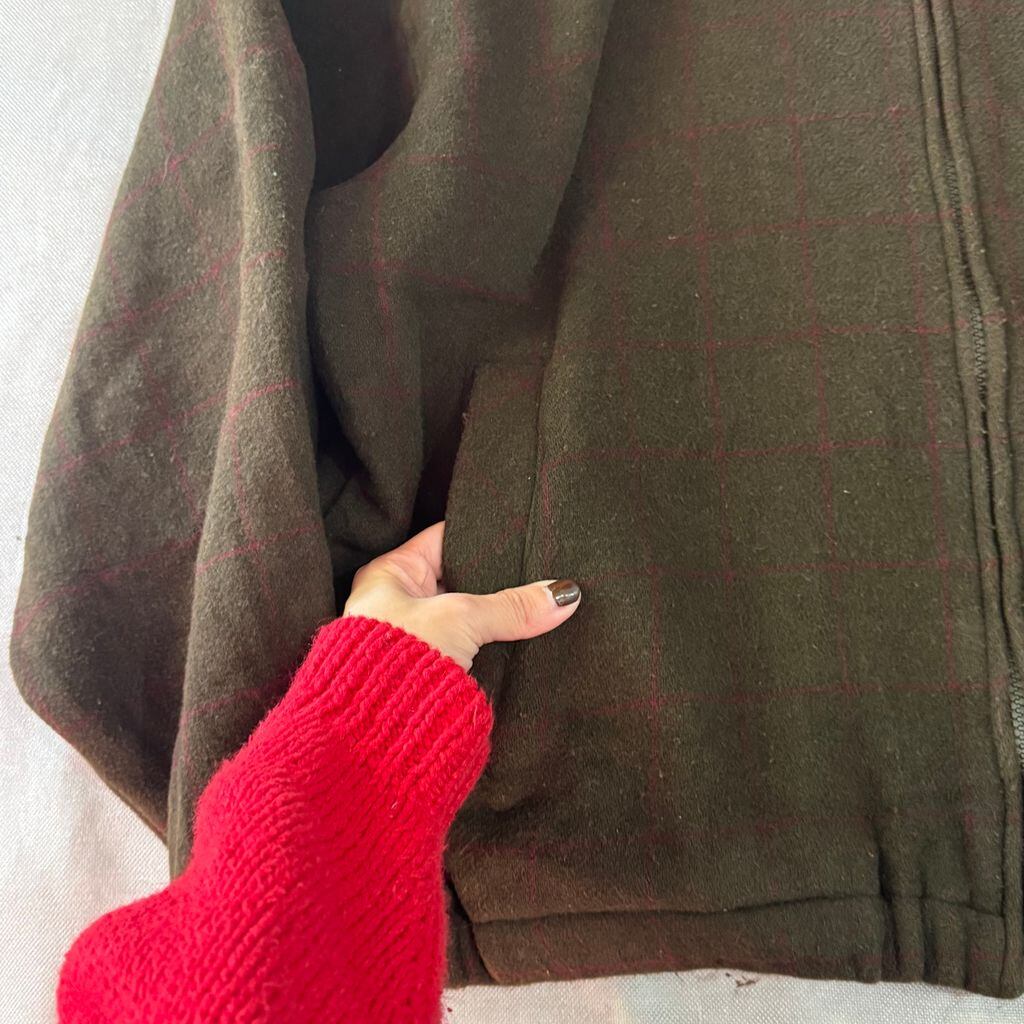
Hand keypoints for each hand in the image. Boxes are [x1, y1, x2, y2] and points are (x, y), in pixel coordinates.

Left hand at [341, 521, 581, 670]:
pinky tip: (526, 639)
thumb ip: (512, 606)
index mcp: (391, 573)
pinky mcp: (433, 672)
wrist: (375, 734)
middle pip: (462, 579)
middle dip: (498, 580)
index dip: (481, 534)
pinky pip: (472, 647)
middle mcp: (400, 602)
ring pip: (470, 617)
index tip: (520, 533)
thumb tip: (562, 595)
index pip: (445, 538)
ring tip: (541, 603)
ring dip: (498, 617)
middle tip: (541, 570)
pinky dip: (494, 645)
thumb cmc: (392, 662)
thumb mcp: (461, 619)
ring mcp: (418, 638)